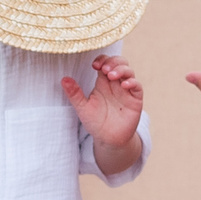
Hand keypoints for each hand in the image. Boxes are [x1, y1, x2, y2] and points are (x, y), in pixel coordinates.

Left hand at [65, 55, 145, 174]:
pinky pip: (137, 86)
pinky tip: (124, 85)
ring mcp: (126, 91)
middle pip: (119, 62)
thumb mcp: (83, 107)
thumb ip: (75, 94)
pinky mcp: (135, 99)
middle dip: (113, 61)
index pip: (104, 63)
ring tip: (111, 76)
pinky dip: (132, 82)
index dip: (101, 60)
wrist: (108, 139)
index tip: (94, 65)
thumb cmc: (96, 122)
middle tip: (104, 69)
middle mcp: (115, 84)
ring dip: (121, 70)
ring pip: (129, 71)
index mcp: (103, 83)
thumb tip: (63, 79)